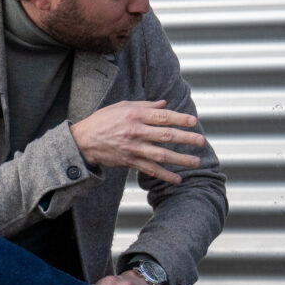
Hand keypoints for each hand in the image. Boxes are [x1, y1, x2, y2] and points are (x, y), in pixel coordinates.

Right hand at [70, 100, 205, 183]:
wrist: (83, 141)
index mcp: (135, 115)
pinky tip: (178, 179)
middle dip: (186, 138)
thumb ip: (145, 106)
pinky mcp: (130, 161)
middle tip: (201, 141)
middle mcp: (135, 131)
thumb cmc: (103, 120)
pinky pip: (150, 170)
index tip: (194, 122)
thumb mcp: (122, 106)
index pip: (162, 117)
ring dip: (180, 159)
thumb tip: (165, 105)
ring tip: (196, 162)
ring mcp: (133, 148)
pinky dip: (165, 175)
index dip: (180, 119)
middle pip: (165, 135)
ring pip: (161, 155)